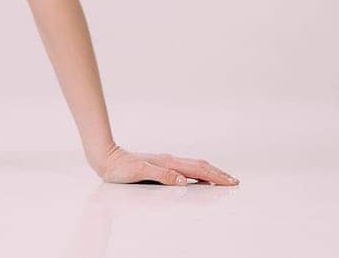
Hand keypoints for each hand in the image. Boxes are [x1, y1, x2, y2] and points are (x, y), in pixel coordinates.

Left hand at [89, 142, 238, 186]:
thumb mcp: (140, 172)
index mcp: (168, 162)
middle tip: (234, 181)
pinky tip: (198, 178)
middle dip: (218, 174)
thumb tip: (183, 179)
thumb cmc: (119, 167)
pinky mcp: (160, 165)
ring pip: (193, 166)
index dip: (216, 176)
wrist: (105, 157)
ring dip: (210, 172)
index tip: (231, 182)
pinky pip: (185, 169)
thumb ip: (161, 175)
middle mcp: (169, 160)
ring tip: (222, 179)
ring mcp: (165, 162)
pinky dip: (197, 173)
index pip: (198, 169)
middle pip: (200, 166)